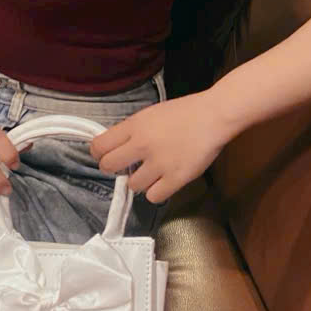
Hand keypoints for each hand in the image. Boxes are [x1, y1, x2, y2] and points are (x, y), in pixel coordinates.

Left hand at [91, 92, 231, 204]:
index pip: (99, 145)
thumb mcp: (150, 114)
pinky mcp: (176, 179)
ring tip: (150, 173)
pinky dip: (156, 191)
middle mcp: (142, 144)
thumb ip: (132, 130)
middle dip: (112, 169)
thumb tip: (115, 146)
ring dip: (139, 181)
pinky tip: (162, 182)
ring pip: (132, 185)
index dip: (98, 153)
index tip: (103, 156)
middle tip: (122, 168)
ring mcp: (159, 163)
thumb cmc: (183, 113)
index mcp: (135, 125)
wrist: (212, 116)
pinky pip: (153, 196)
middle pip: (109, 166)